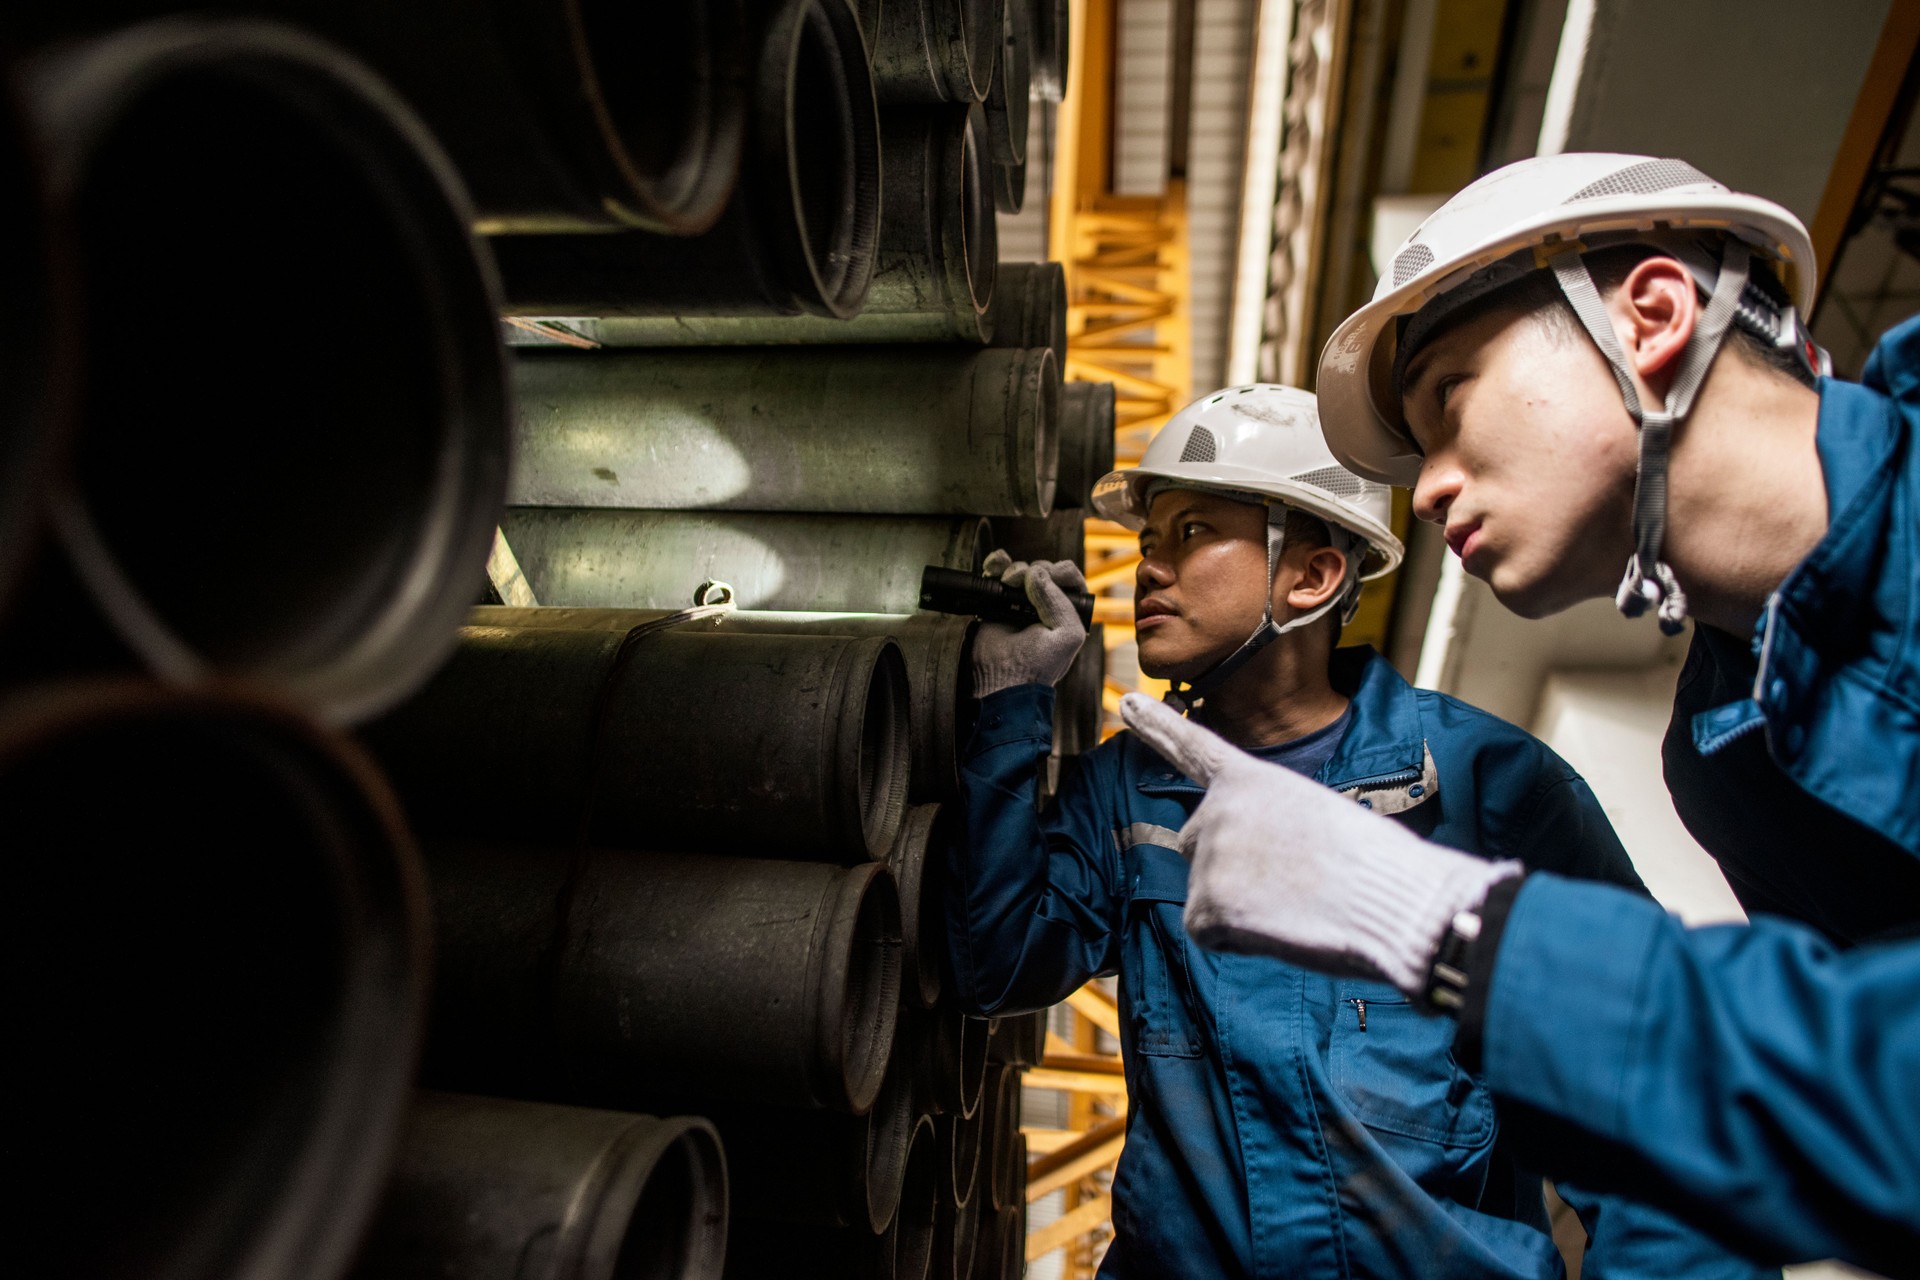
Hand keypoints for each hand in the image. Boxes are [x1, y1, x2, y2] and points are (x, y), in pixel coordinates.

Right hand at [970, 551, 1089, 696]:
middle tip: (1024, 583)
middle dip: (1036, 570)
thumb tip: (1036, 573)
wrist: (1002, 680)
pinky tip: (994, 566)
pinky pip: (997, 573)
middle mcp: (1045, 606)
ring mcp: (1019, 603)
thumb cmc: (1039, 665)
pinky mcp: (996, 602)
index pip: (1071, 580)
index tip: (1052, 574)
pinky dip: (996, 564)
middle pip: (1044, 570)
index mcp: (1067, 613)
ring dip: (1015, 569)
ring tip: (1008, 581)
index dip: (1062, 572)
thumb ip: (1059, 601)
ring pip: (1021, 569)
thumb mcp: (1066, 635)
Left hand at [1119, 693, 1520, 997]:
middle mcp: (1217, 808)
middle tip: (1292, 883)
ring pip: (1207, 894)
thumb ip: (1267, 826)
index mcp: (1251, 779)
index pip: (1195, 748)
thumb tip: (1254, 868)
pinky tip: (1282, 927)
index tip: (1126, 702)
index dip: (1159, 726)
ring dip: (1243, 908)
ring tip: (1297, 904)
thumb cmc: (1372, 863)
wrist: (1389, 897)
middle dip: (1231, 869)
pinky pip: (1209, 933)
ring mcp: (1207, 855)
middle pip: (1198, 845)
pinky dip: (1242, 940)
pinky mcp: (1205, 904)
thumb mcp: (1314, 816)